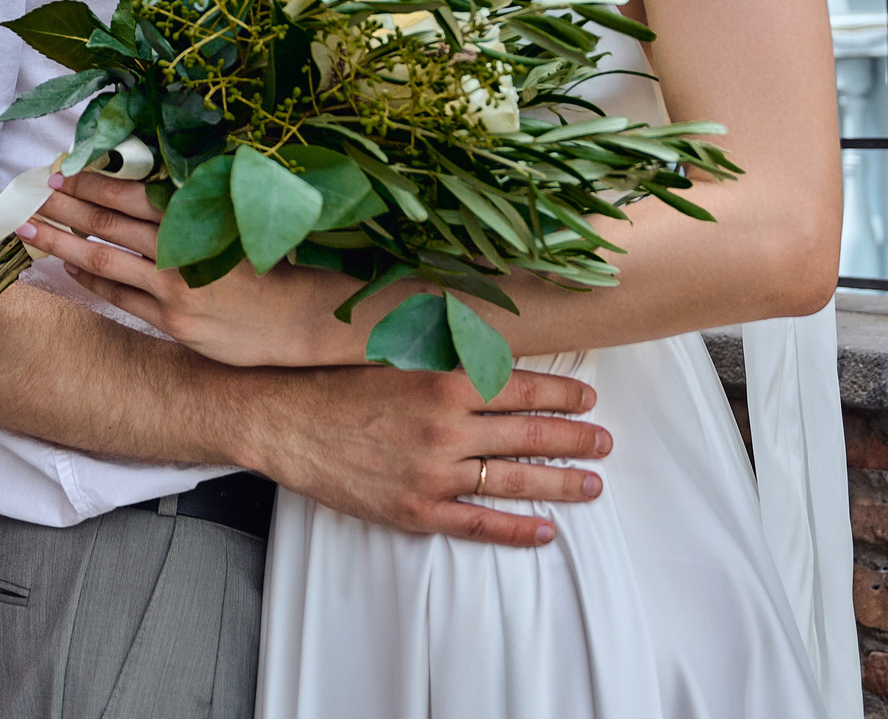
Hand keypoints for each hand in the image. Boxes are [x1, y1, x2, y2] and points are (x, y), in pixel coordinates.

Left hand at [22, 169, 394, 368]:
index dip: (94, 181)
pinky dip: (91, 280)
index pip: (133, 193)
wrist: (301, 319)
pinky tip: (70, 268)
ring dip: (63, 242)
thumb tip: (143, 182)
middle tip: (32, 191)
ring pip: (104, 259)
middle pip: (109, 223)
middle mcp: (182, 250)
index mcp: (199, 216)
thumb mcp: (234, 221)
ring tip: (31, 229)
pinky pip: (119, 298)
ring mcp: (174, 290)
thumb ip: (192, 204)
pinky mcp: (173, 322)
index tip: (64, 169)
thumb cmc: (270, 262)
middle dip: (66, 206)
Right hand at [247, 363, 609, 544]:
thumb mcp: (394, 358)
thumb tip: (495, 359)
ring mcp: (432, 475)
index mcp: (442, 383)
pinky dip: (517, 529)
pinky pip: (479, 524)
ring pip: (514, 481)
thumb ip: (445, 362)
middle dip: (575, 439)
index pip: (521, 388)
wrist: (283, 424)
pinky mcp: (416, 511)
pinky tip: (545, 529)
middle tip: (604, 442)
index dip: (562, 395)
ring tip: (591, 483)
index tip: (587, 400)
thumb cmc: (335, 386)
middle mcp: (445, 429)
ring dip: (560, 482)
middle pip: (529, 435)